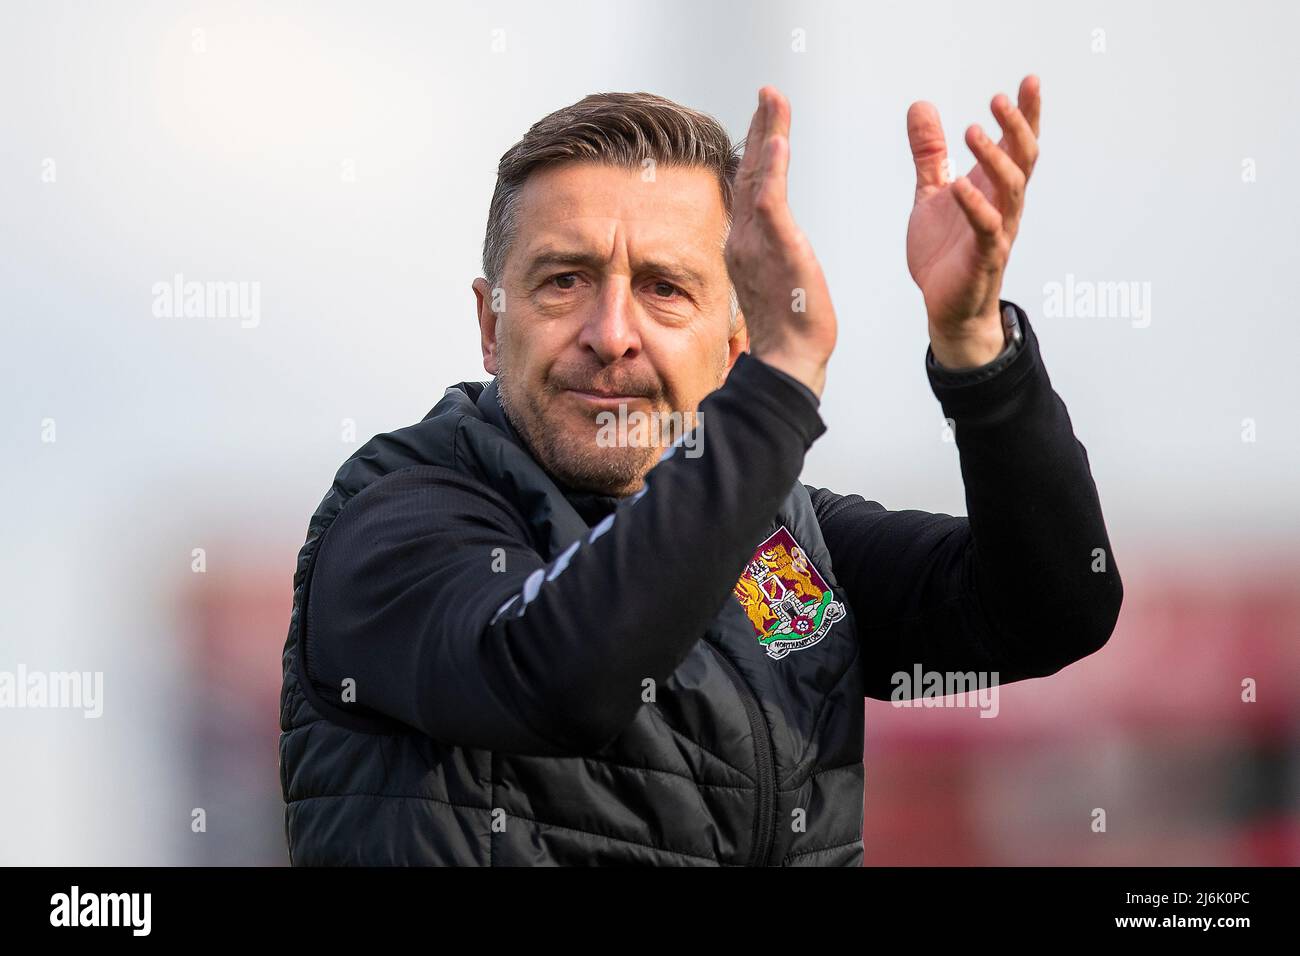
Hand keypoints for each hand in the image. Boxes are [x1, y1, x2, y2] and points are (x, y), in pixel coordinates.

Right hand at [725, 86, 837, 398]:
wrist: (790, 361)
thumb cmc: (789, 330)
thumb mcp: (776, 283)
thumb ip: (770, 257)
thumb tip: (772, 246)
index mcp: (745, 245)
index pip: (750, 186)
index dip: (756, 149)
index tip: (766, 118)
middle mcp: (744, 239)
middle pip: (751, 171)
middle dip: (761, 128)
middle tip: (770, 92)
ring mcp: (757, 243)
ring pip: (759, 176)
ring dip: (767, 134)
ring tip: (774, 100)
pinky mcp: (778, 249)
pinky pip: (771, 201)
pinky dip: (773, 169)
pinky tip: (779, 141)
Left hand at [905, 75, 1040, 368]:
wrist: (945, 308)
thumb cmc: (945, 252)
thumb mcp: (932, 193)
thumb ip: (930, 153)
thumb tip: (920, 106)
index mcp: (993, 189)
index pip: (1016, 145)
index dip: (1025, 114)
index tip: (1029, 80)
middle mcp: (1003, 206)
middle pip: (1023, 160)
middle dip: (1016, 128)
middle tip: (999, 99)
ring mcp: (997, 232)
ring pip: (1009, 189)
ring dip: (993, 158)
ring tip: (972, 131)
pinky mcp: (983, 258)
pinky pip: (986, 229)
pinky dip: (974, 205)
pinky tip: (958, 185)